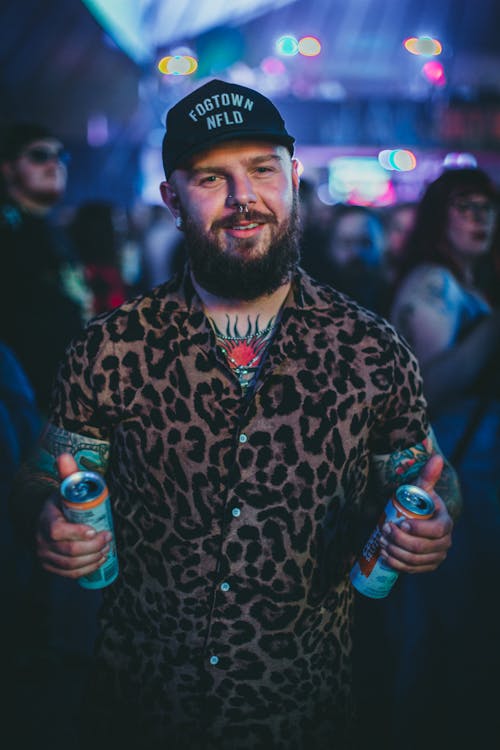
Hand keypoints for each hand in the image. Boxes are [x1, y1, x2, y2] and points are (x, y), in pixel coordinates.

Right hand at [36, 453, 111, 578]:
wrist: (47, 521)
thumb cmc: (61, 504)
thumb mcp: (64, 488)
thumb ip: (67, 473)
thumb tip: (65, 455)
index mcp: (46, 521)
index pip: (59, 532)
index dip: (79, 533)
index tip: (97, 529)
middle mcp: (42, 542)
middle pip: (69, 552)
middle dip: (93, 547)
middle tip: (109, 538)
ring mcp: (45, 557)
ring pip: (71, 565)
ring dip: (93, 559)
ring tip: (107, 548)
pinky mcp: (51, 568)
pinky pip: (69, 574)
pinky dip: (87, 569)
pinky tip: (100, 560)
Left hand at [378, 454, 452, 573]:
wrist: (417, 521)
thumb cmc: (418, 504)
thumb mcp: (422, 490)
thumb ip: (428, 475)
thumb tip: (437, 457)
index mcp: (446, 524)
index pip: (435, 531)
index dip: (418, 529)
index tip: (399, 522)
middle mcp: (445, 543)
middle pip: (422, 547)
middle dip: (400, 540)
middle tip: (383, 530)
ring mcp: (436, 557)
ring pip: (415, 560)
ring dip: (396, 552)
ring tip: (381, 541)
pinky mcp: (426, 566)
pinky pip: (412, 570)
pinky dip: (398, 564)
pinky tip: (385, 556)